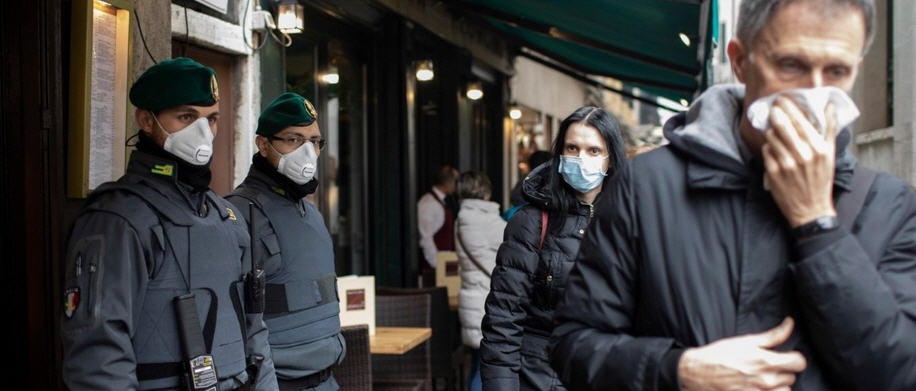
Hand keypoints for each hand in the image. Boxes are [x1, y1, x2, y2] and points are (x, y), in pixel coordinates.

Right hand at [678, 317, 806, 390]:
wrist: (696, 373)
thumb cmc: (719, 355)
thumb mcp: (745, 341)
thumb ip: (772, 336)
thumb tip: (790, 323)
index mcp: (765, 361)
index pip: (799, 362)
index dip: (794, 358)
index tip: (785, 357)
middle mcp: (766, 380)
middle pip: (792, 378)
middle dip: (782, 372)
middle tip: (766, 368)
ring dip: (777, 387)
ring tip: (762, 381)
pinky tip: (755, 388)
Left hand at [762, 98, 837, 227]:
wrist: (811, 209)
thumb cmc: (821, 180)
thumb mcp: (830, 155)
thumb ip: (829, 129)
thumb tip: (829, 106)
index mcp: (818, 148)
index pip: (799, 120)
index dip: (788, 107)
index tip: (781, 98)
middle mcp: (803, 154)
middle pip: (782, 125)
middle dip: (775, 113)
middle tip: (773, 107)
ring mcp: (786, 164)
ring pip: (772, 137)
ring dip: (772, 132)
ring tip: (775, 131)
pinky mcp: (773, 172)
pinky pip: (766, 151)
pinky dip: (769, 148)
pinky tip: (775, 150)